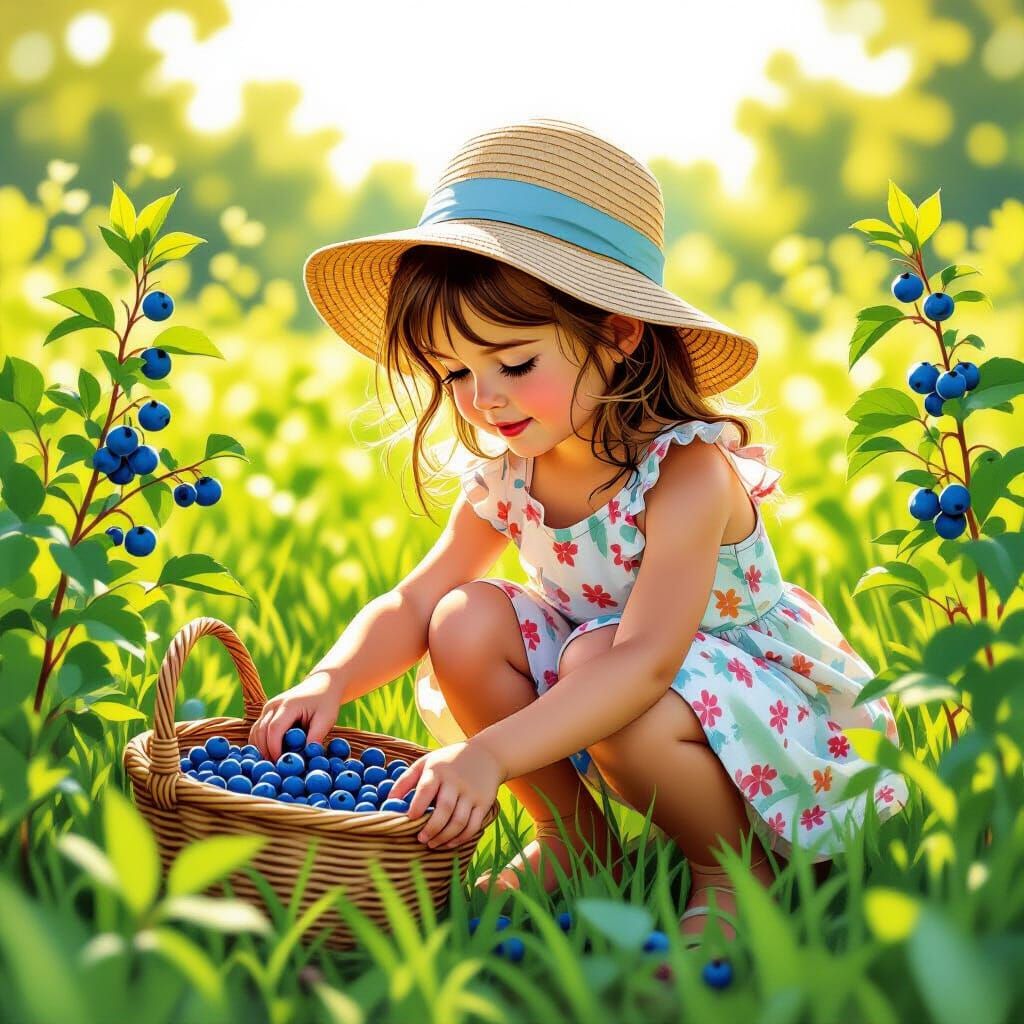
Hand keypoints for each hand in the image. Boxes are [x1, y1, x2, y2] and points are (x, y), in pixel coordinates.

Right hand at [247, 670, 340, 761]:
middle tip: (276, 769)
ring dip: (261, 749)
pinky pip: (258, 730)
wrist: (322, 684)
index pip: (274, 729)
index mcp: (288, 705)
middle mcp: (273, 705)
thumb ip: (316, 736)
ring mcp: (268, 708)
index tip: (282, 764)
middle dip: (266, 752)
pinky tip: (269, 756)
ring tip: (273, 765)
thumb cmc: (326, 702)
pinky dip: (260, 744)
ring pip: (256, 732)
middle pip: (261, 732)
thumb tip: (307, 756)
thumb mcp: (326, 719)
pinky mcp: (267, 712)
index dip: (275, 749)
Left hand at [389, 740, 504, 849]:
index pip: (426, 789)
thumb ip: (406, 780)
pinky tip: (449, 843)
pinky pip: (473, 825)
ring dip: (444, 837)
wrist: (487, 754)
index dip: (417, 806)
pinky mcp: (484, 803)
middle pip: (444, 809)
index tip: (410, 819)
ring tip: (432, 843)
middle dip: (431, 828)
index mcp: (438, 770)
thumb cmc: (448, 761)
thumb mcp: (427, 762)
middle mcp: (456, 782)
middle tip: (420, 839)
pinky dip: (461, 838)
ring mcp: (472, 793)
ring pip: (459, 821)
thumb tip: (388, 801)